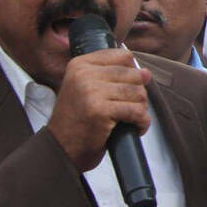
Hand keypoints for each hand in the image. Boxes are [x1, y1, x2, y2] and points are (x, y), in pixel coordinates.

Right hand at [46, 49, 151, 173]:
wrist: (60, 149)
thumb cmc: (77, 121)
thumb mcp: (86, 89)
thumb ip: (113, 76)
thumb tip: (146, 73)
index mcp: (80, 65)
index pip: (123, 56)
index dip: (132, 73)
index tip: (125, 89)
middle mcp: (84, 74)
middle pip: (134, 74)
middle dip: (138, 94)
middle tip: (129, 109)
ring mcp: (92, 92)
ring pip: (138, 92)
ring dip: (141, 109)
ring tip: (131, 119)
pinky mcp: (100, 110)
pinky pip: (137, 111)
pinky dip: (142, 122)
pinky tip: (136, 128)